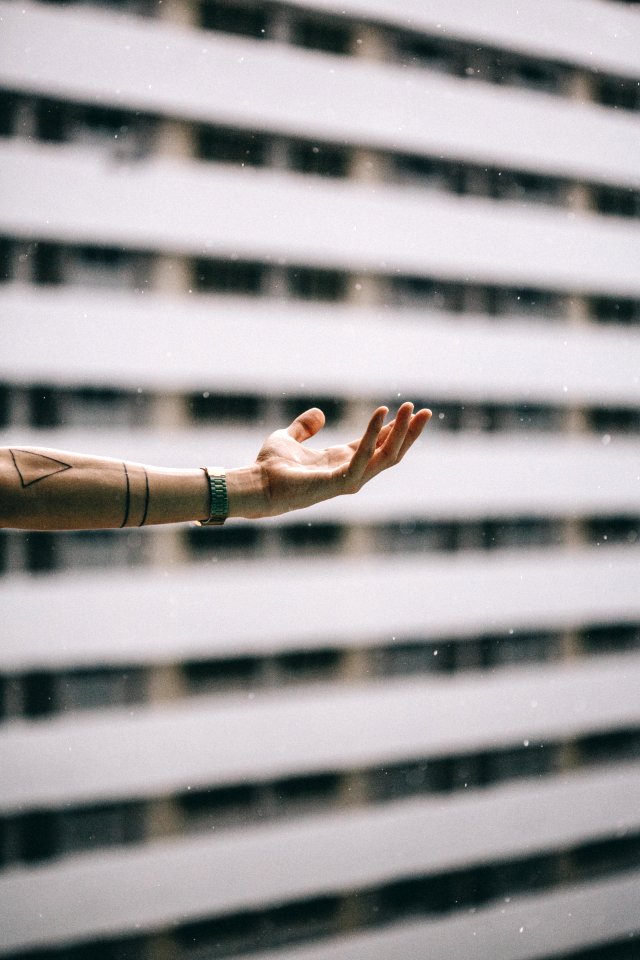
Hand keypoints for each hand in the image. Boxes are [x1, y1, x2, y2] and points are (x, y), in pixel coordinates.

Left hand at [227, 402, 430, 518]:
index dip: (395, 428)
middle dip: (409, 433)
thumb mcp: (289, 437)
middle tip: (425, 411)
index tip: (412, 411)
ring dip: (401, 433)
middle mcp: (351, 472)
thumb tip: (319, 414)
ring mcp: (348, 480)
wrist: (256, 484)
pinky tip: (380, 413)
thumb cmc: (270, 467)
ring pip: (386, 457)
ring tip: (411, 410)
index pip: (378, 445)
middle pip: (390, 453)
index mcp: (342, 462)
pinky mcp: (340, 482)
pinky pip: (364, 455)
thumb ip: (304, 427)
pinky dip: (374, 434)